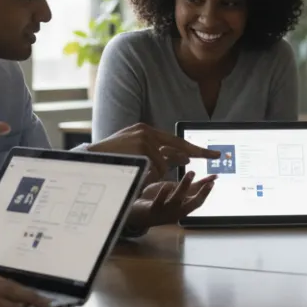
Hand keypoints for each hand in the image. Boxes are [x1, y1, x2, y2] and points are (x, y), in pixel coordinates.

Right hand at [89, 123, 218, 183]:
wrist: (90, 159)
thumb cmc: (113, 159)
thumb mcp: (138, 154)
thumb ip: (160, 153)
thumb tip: (185, 158)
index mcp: (147, 131)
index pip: (177, 141)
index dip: (195, 148)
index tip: (212, 153)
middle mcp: (147, 131)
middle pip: (179, 146)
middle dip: (199, 152)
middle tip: (216, 155)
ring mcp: (145, 137)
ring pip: (164, 164)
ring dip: (155, 173)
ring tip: (137, 172)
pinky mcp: (141, 145)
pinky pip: (155, 167)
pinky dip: (149, 174)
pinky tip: (136, 172)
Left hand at [127, 172, 217, 229]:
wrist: (137, 216)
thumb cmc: (157, 203)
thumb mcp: (174, 193)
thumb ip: (188, 187)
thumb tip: (206, 178)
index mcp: (181, 209)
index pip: (198, 202)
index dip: (206, 192)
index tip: (214, 181)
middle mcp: (176, 213)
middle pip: (191, 204)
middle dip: (202, 193)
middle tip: (209, 182)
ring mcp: (164, 212)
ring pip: (177, 200)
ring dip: (185, 187)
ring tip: (191, 173)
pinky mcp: (152, 210)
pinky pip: (159, 202)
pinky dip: (164, 194)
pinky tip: (167, 184)